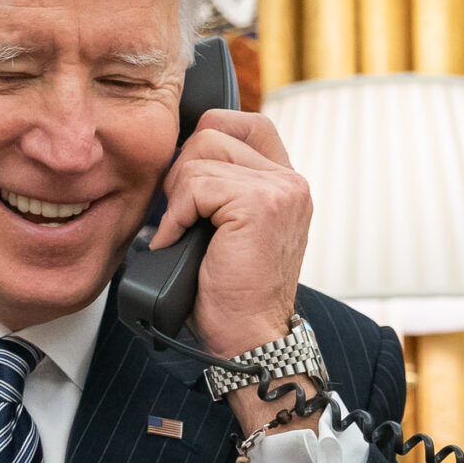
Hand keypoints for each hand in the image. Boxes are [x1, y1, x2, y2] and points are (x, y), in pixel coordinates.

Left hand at [151, 110, 312, 429]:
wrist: (248, 338)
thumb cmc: (230, 294)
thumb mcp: (229, 229)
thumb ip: (220, 189)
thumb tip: (173, 158)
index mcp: (286, 183)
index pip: (244, 123)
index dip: (205, 140)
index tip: (188, 185)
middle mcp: (290, 181)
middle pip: (214, 131)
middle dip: (182, 170)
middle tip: (180, 216)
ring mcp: (280, 190)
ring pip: (200, 154)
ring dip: (177, 196)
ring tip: (181, 232)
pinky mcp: (260, 204)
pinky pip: (196, 184)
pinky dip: (176, 215)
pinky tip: (178, 242)